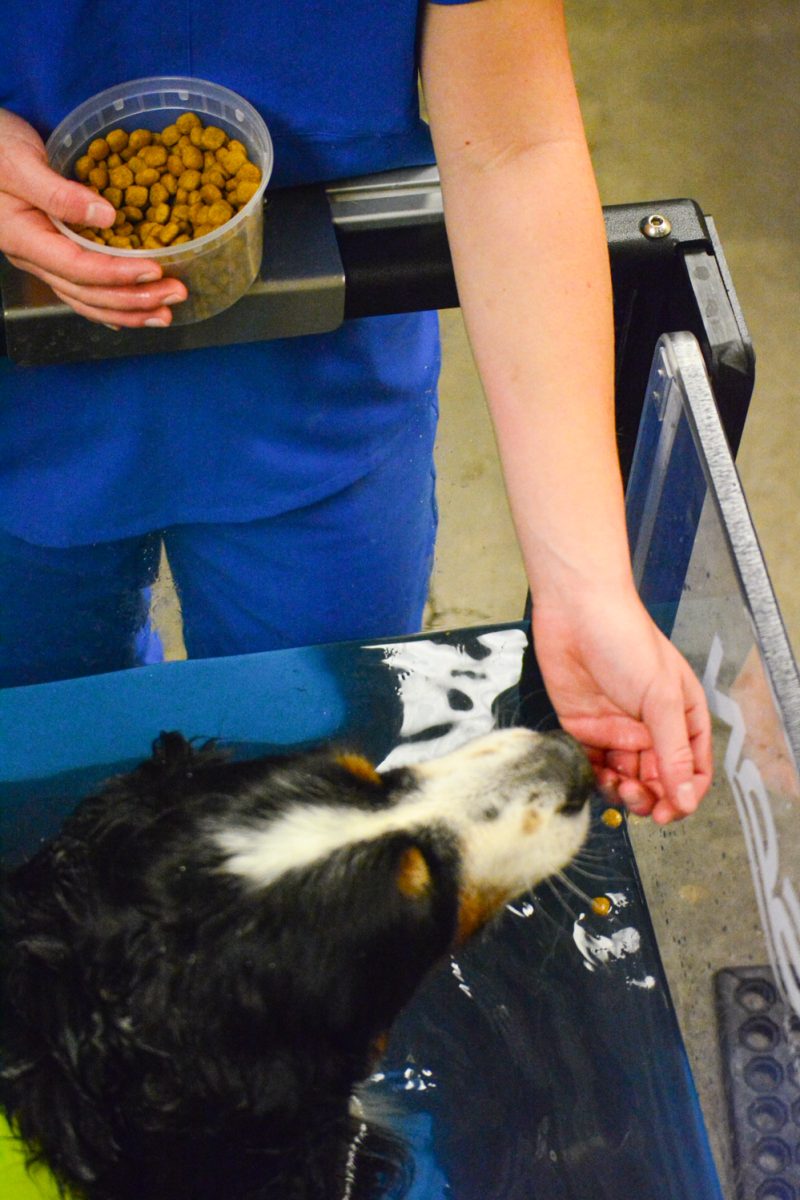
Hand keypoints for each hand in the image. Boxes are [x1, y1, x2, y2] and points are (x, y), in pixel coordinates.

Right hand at [0, 108, 186, 325]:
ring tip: (166, 314)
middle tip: (176, 295)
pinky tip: (133, 315)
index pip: (78, 267)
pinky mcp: (51, 253)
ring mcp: (41, 259)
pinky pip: (81, 290)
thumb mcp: (19, 160)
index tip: (155, 271)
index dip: (118, 274)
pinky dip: (109, 306)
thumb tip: (107, 217)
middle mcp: (33, 258)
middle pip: (87, 292)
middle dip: (134, 299)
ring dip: (129, 310)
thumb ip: (58, 193)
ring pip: (87, 299)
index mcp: (23, 238)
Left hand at [532, 586, 711, 823]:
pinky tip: (594, 774)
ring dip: (622, 791)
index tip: (670, 811)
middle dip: (650, 796)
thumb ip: (672, 750)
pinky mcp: (583, 727)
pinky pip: (591, 764)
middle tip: (637, 798)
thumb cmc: (627, 640)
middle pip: (656, 780)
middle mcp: (650, 727)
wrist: (576, 610)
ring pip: (624, 778)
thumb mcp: (661, 697)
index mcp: (681, 717)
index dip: (683, 795)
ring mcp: (615, 728)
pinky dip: (593, 777)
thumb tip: (685, 797)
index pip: (691, 770)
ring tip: (616, 785)